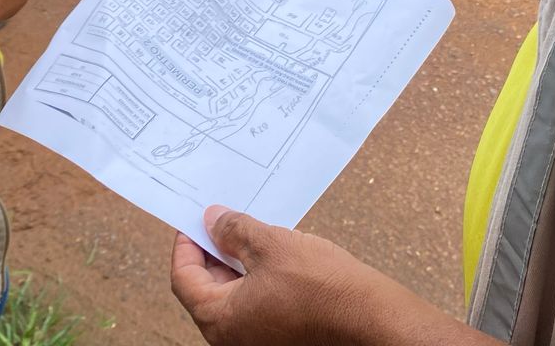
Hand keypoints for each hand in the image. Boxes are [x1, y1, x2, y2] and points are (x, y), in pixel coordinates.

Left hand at [173, 207, 456, 345]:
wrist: (370, 318)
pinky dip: (254, 281)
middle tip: (224, 221)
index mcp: (220, 321)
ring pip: (231, 299)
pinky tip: (272, 257)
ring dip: (235, 266)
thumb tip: (213, 220)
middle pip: (205, 291)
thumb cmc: (323, 287)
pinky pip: (254, 308)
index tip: (195, 220)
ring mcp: (256, 343)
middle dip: (212, 253)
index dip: (186, 244)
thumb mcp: (272, 244)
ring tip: (251, 234)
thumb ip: (235, 230)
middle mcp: (232, 340)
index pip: (184, 278)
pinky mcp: (278, 339)